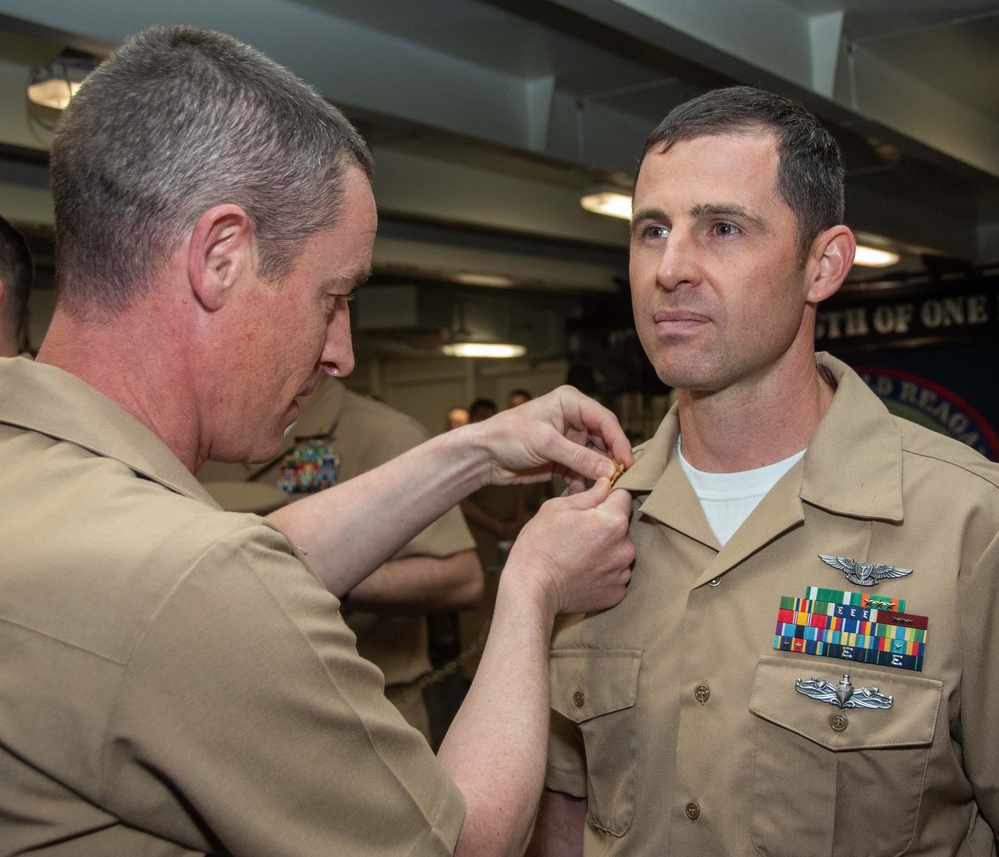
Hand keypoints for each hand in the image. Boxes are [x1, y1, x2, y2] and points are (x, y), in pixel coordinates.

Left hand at [473, 386, 633, 493]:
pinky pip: (581, 472)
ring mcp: (568, 441)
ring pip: (594, 458)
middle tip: (619, 480)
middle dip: (610, 460)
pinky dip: (583, 483)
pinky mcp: (561, 460)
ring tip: (602, 490)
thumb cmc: (507, 436)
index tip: (628, 464)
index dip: (619, 442)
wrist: (482, 456)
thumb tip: (609, 470)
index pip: (605, 420)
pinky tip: (582, 494)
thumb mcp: (545, 443)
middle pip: (604, 440)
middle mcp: (573, 419)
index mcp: (570, 402)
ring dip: (597, 474)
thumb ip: (579, 456)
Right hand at [506, 479, 633, 616]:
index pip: (623, 496)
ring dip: (606, 550)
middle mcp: (625, 548)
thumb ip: (590, 494)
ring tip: (579, 555)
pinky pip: (615, 574)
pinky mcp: (617, 593)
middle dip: (606, 525)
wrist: (532, 589)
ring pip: (619, 551)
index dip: (607, 496)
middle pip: (622, 526)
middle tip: (579, 533)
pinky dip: (603, 572)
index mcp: (613, 521)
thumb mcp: (557, 508)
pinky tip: (582, 571)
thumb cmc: (540, 545)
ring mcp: (622, 573)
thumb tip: (607, 484)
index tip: (592, 505)